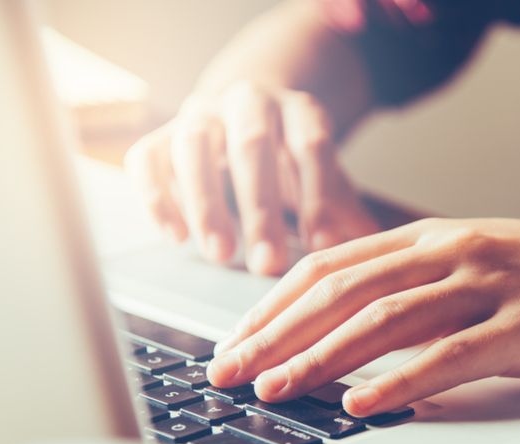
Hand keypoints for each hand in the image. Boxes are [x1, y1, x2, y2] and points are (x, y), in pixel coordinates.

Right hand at [124, 83, 381, 273]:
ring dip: (205, 203)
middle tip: (267, 264)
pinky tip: (174, 237)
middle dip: (259, 208)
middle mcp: (247, 102)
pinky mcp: (162, 134)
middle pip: (251, 145)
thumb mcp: (323, 174)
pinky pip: (148, 157)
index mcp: (297, 109)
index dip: (317, 194)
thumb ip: (345, 208)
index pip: (311, 144)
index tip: (320, 245)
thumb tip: (372, 250)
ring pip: (193, 145)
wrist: (246, 110)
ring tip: (219, 255)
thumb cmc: (290, 155)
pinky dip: (156, 196)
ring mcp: (200, 113)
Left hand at [206, 218, 519, 415]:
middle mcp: (453, 251)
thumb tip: (354, 333)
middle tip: (230, 370)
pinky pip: (452, 357)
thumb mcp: (479, 263)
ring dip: (322, 358)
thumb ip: (419, 287)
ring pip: (386, 320)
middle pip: (343, 290)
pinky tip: (363, 406)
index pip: (332, 265)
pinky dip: (401, 382)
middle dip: (277, 333)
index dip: (275, 303)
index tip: (238, 340)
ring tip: (277, 389)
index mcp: (434, 236)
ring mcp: (490, 286)